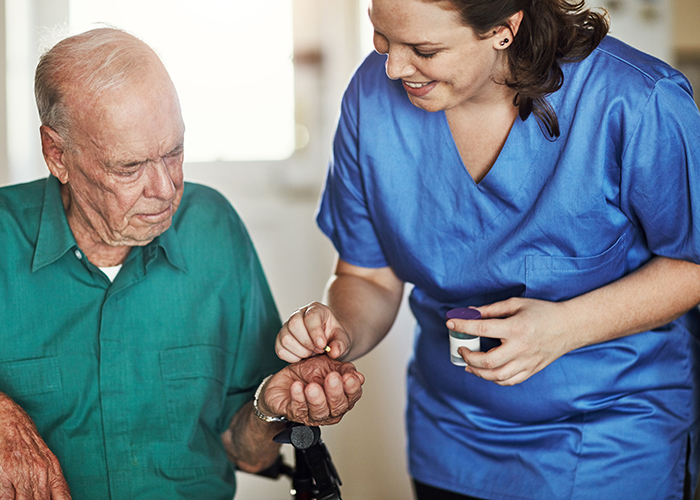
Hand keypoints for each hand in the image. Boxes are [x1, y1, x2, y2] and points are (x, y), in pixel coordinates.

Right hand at [0, 394, 70, 499]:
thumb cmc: (28, 443)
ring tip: (20, 498)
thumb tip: (61, 498)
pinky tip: (9, 498)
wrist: (10, 421)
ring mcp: (20, 473)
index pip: (62, 497)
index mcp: (52, 470)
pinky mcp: (3, 474)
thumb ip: (54, 482)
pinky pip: (6, 498)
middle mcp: (39, 472)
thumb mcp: (47, 460)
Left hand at [260, 356, 363, 425]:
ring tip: (312, 386)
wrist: (286, 378)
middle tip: (332, 378)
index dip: (352, 388)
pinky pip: (298, 408)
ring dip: (316, 398)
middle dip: (335, 392)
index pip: (352, 396)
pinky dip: (297, 397)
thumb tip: (358, 376)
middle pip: (337, 406)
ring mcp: (312, 414)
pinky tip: (297, 386)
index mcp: (342, 397)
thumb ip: (344, 369)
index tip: (348, 377)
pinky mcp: (294, 414)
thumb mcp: (329, 364)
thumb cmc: (309, 373)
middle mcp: (330, 410)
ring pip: (318, 411)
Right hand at [275, 302, 350, 362]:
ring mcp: (287, 327)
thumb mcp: (342, 340)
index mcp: (315, 309)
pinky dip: (292, 358)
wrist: (327, 343)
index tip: (322, 345)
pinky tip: (303, 357)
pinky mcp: (280, 340)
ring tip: (312, 353)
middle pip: (294, 325)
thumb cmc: (334, 338)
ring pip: (285, 338)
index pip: (310, 316)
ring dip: (301, 351)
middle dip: (308, 343)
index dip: (315, 331)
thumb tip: (333, 352)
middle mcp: (298, 315)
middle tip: (319, 350)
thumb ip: (340, 345)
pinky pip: (280, 350)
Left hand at [447, 298, 579, 385]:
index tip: (451, 323)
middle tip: (461, 348)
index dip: (463, 325)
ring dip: (478, 372)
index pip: (483, 328)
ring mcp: (527, 362)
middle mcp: (521, 348)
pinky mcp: (531, 370)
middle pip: (488, 360)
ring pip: (497, 376)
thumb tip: (470, 312)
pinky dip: (494, 379)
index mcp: (516, 328)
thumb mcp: (516, 304)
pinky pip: (509, 381)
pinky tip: (487, 371)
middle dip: (468, 357)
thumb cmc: (542, 312)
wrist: (570, 327)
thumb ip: (492, 309)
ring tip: (469, 364)